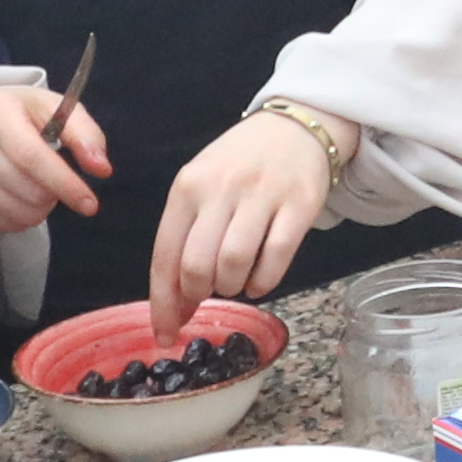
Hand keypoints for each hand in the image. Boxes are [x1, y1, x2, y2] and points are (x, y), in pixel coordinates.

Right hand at [0, 78, 109, 234]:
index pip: (31, 157)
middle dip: (55, 195)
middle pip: (28, 190)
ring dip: (41, 209)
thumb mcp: (53, 107)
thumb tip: (102, 169)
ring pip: (17, 212)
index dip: (64, 183)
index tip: (90, 203)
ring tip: (39, 187)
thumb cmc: (19, 113)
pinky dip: (22, 218)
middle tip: (57, 181)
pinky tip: (21, 197)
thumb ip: (84, 133)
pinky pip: (2, 225)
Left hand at [147, 113, 342, 327]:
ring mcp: (262, 196)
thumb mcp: (202, 186)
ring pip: (234, 264)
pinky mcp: (299, 205)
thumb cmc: (240, 164)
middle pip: (197, 265)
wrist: (296, 126)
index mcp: (188, 187)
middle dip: (199, 294)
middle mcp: (221, 189)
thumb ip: (186, 237)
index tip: (164, 335)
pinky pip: (275, 259)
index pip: (165, 255)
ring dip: (232, 287)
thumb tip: (175, 305)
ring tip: (236, 280)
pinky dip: (263, 282)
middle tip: (209, 294)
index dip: (163, 303)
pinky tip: (259, 280)